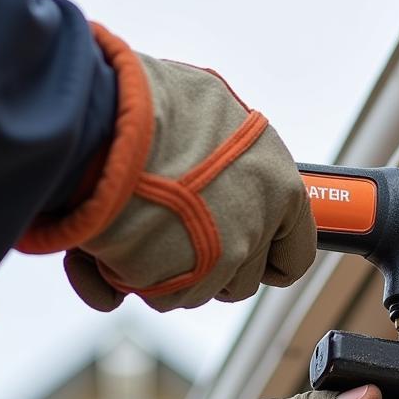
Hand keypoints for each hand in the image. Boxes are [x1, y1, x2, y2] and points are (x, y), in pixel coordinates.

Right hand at [19, 24, 316, 310]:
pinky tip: (106, 244)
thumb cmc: (151, 104)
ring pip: (196, 290)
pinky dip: (126, 278)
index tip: (247, 257)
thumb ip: (222, 152)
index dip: (268, 258)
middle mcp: (257, 227)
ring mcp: (220, 258)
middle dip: (210, 268)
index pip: (295, 252)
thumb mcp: (208, 109)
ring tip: (132, 224)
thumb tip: (216, 168)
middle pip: (242, 280)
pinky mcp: (175, 280)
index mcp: (278, 184)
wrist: (102, 121)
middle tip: (175, 236)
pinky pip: (155, 294)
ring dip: (166, 271)